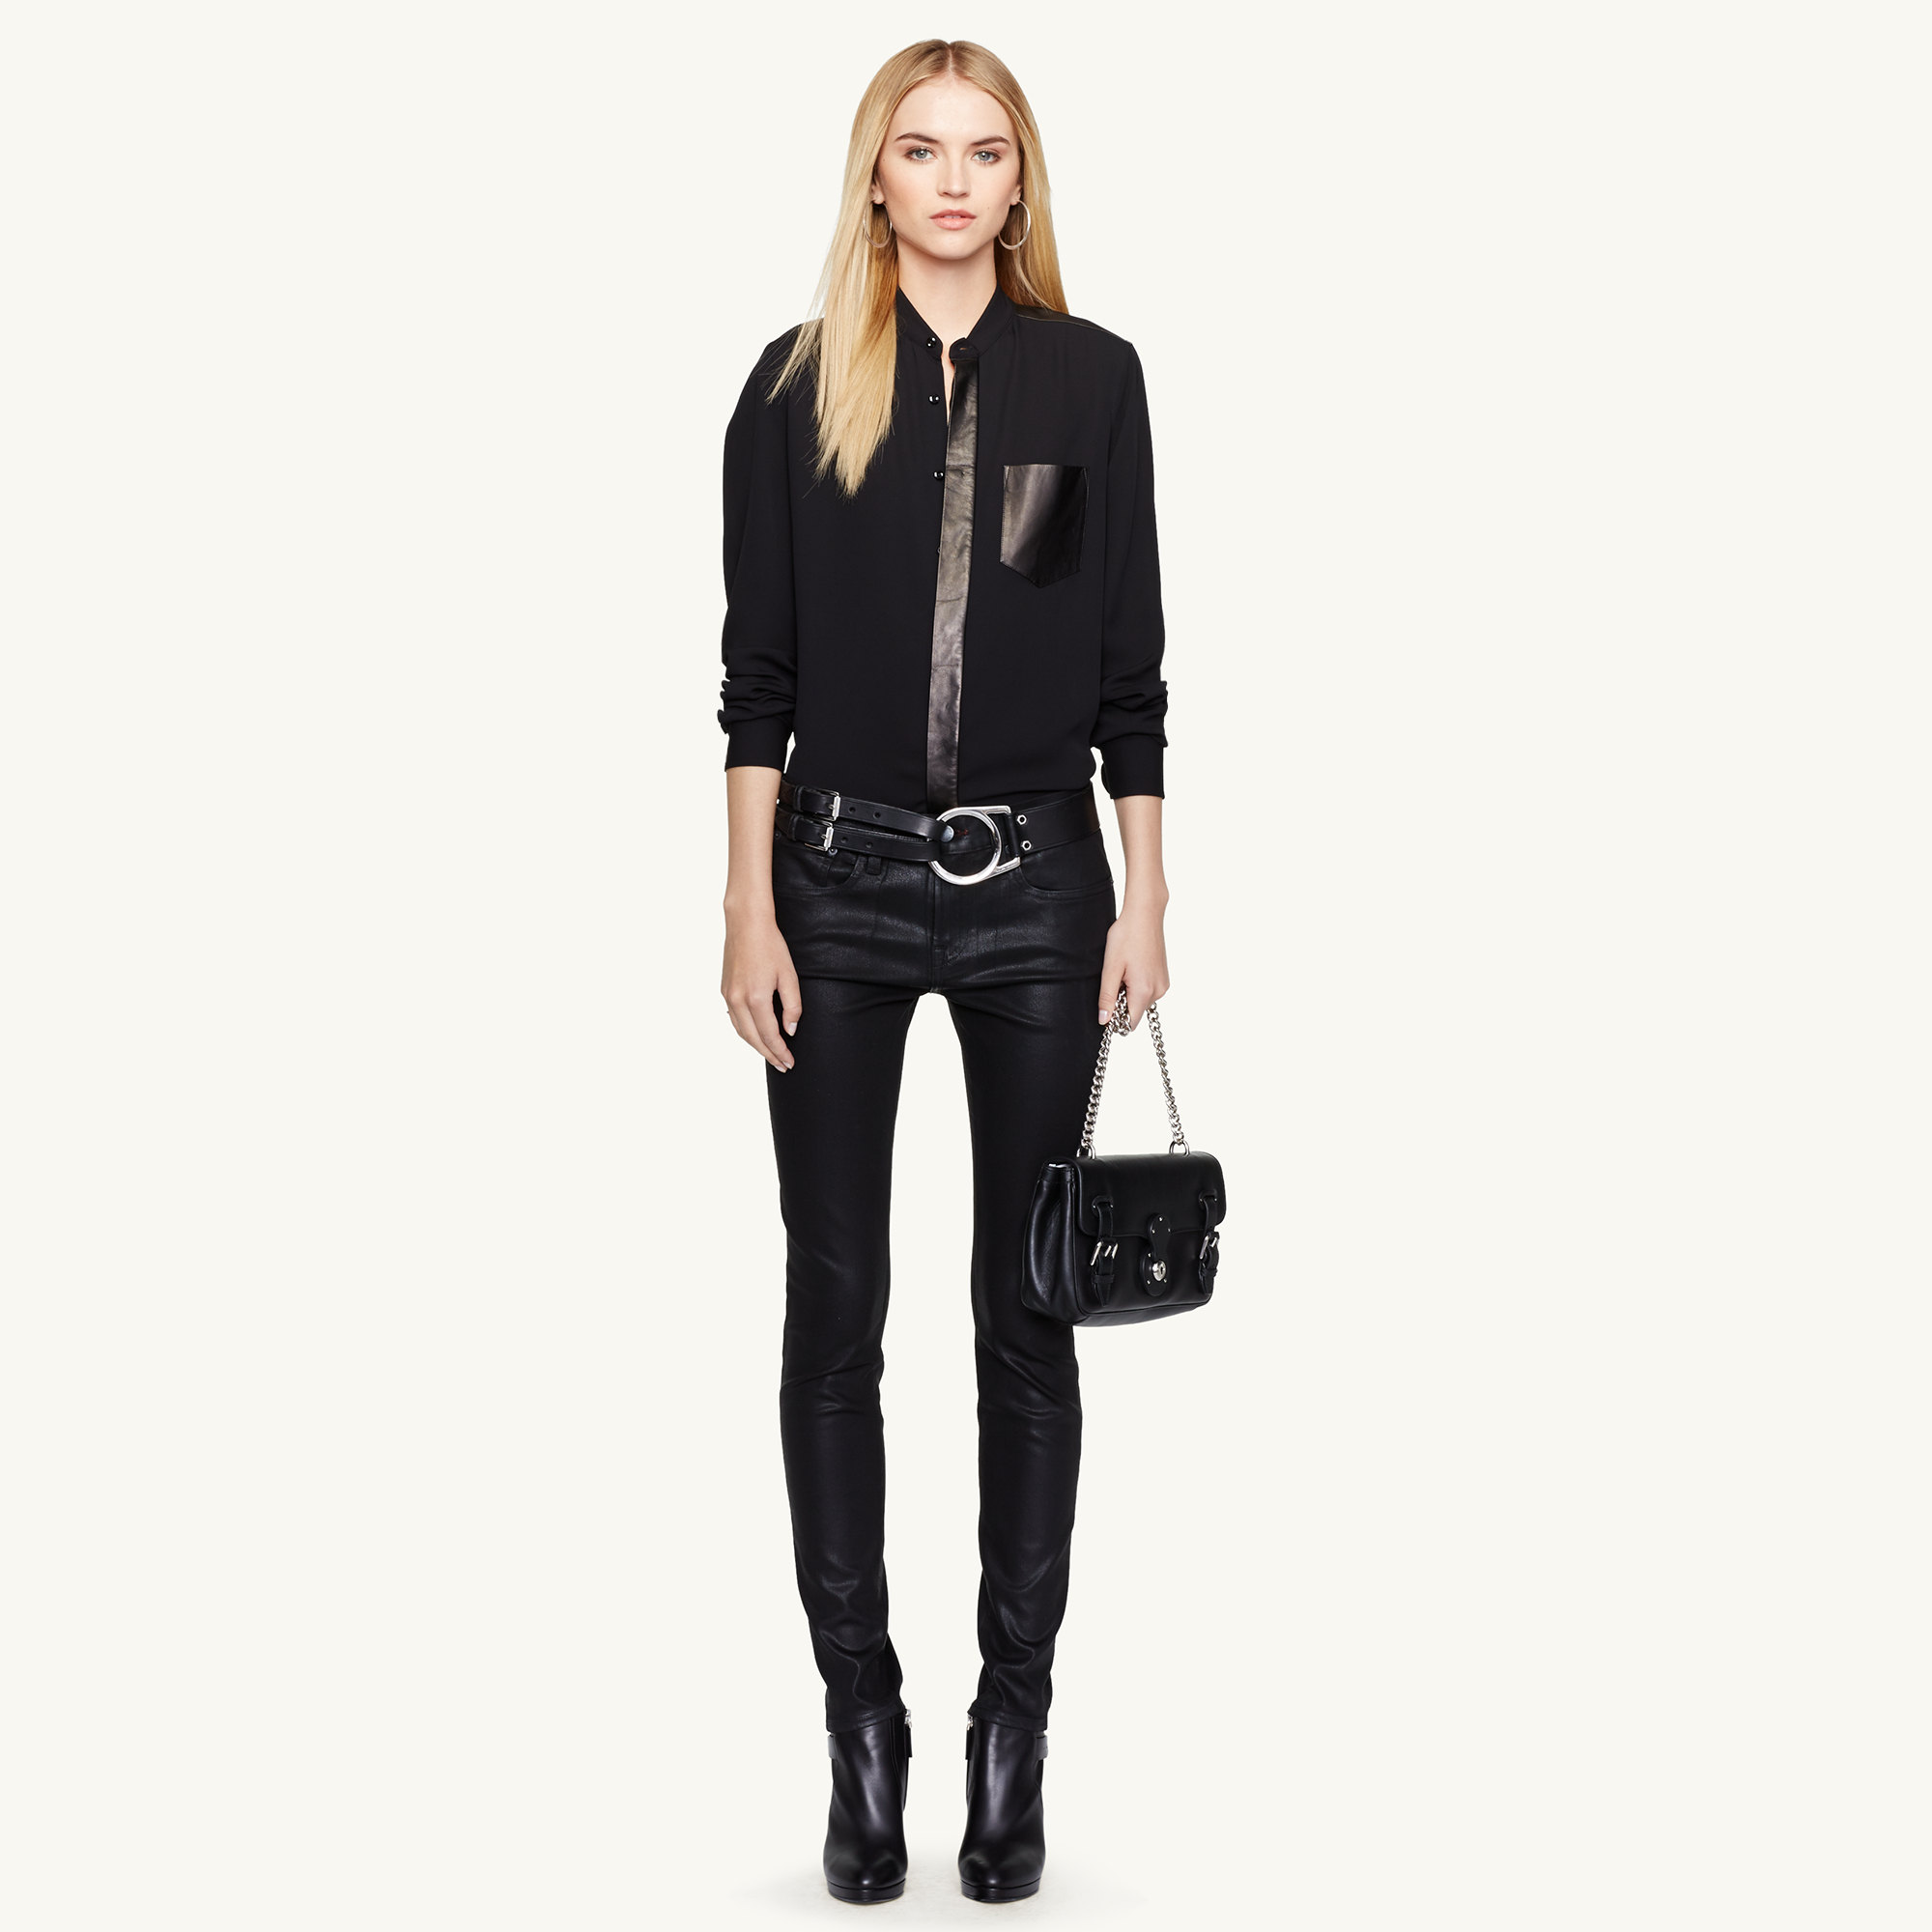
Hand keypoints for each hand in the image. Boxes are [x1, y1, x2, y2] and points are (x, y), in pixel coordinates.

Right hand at [722, 906, 801, 1069]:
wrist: (746, 924)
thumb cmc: (771, 946)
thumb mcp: (789, 975)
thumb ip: (792, 1006)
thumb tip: (790, 1030)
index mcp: (756, 998)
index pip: (770, 1036)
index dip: (781, 1052)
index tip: (790, 1062)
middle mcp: (738, 1000)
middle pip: (753, 1039)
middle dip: (769, 1055)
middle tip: (782, 1066)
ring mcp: (728, 996)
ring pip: (741, 1032)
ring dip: (756, 1046)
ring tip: (771, 1055)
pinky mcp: (724, 990)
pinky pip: (734, 1019)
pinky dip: (745, 1032)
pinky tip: (755, 1035)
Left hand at [1098, 892, 1169, 1028]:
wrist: (1145, 914)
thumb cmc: (1127, 936)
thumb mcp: (1111, 968)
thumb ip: (1107, 997)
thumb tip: (1104, 1019)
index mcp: (1144, 991)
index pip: (1131, 1023)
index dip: (1116, 1019)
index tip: (1107, 1003)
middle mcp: (1158, 991)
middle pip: (1136, 1012)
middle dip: (1122, 1003)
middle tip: (1114, 980)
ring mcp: (1163, 984)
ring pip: (1141, 1001)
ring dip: (1129, 993)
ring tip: (1123, 970)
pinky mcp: (1164, 977)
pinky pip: (1148, 990)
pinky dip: (1137, 985)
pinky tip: (1132, 967)